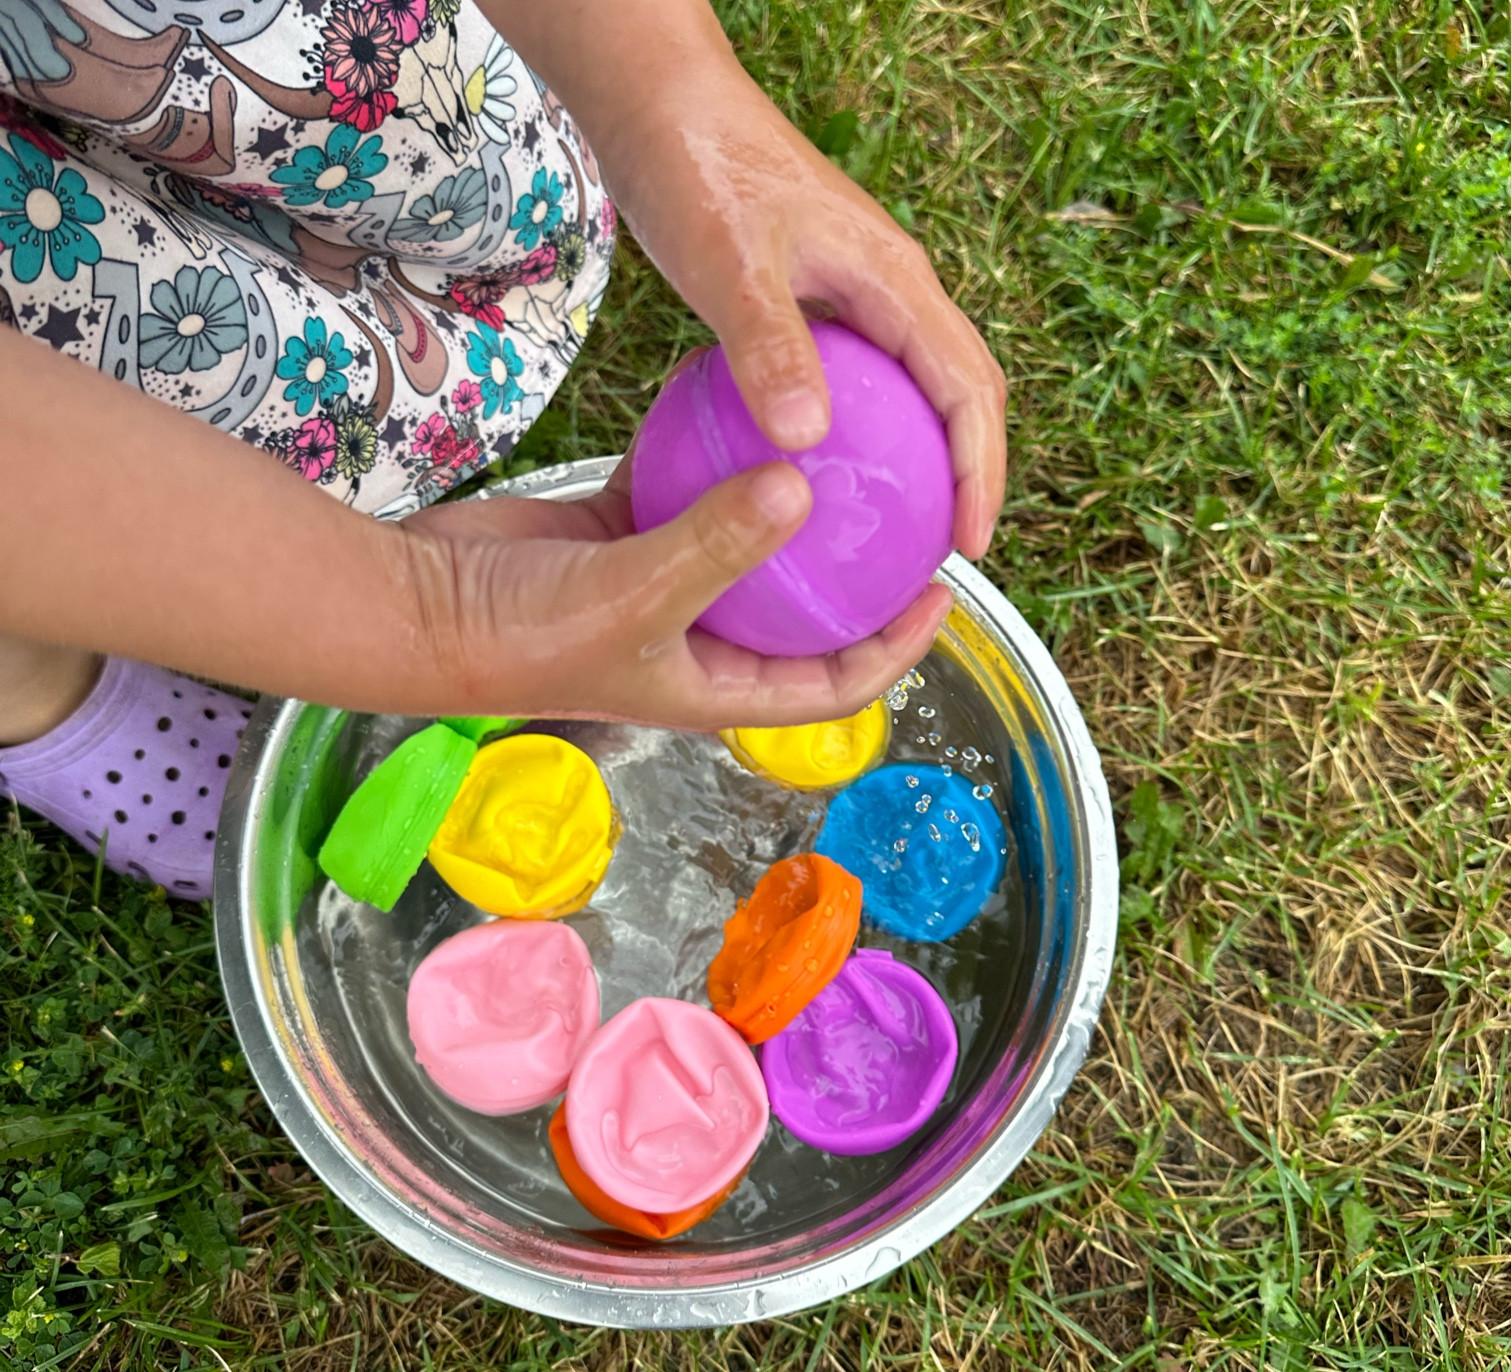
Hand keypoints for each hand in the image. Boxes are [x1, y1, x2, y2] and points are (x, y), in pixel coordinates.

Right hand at [397, 449, 950, 730]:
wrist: (422, 607)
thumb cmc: (525, 634)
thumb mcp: (638, 596)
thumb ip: (720, 543)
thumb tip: (802, 489)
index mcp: (719, 686)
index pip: (835, 685)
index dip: (896, 651)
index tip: (942, 593)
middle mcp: (701, 641)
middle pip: (803, 616)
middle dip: (856, 575)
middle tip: (904, 508)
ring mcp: (663, 583)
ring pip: (747, 543)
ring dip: (787, 504)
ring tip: (843, 445)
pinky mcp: (623, 532)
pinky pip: (687, 487)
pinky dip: (712, 453)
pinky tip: (742, 399)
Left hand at [601, 57, 1008, 559]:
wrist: (664, 107)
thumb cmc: (699, 168)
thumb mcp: (731, 266)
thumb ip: (770, 348)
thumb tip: (808, 441)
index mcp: (896, 282)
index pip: (970, 388)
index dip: (983, 471)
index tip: (970, 543)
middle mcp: (893, 291)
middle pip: (963, 394)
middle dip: (970, 474)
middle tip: (946, 550)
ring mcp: (859, 298)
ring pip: (917, 390)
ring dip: (924, 459)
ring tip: (900, 529)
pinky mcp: (820, 306)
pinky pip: (865, 384)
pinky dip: (867, 436)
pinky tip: (822, 477)